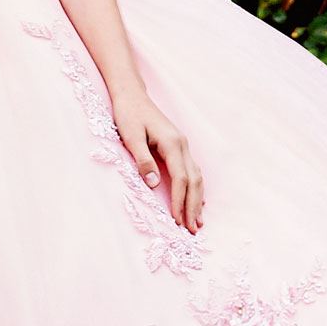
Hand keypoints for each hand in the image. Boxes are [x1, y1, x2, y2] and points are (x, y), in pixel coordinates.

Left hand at [110, 88, 204, 230]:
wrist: (132, 95)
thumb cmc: (128, 114)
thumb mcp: (131, 137)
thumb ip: (142, 160)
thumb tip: (153, 184)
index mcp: (172, 143)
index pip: (180, 179)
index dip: (179, 201)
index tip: (177, 221)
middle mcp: (182, 145)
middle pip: (193, 181)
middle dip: (193, 206)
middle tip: (193, 230)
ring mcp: (182, 145)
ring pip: (196, 177)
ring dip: (197, 200)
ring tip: (197, 222)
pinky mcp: (178, 146)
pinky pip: (192, 171)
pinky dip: (196, 188)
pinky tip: (198, 201)